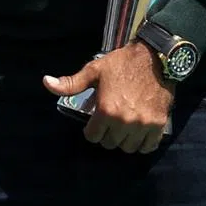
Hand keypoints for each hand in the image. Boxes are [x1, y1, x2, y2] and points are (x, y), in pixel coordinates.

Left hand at [44, 41, 172, 153]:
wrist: (154, 58)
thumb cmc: (121, 63)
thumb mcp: (93, 71)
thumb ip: (71, 83)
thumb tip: (46, 82)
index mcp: (106, 109)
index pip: (93, 136)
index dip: (91, 130)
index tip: (94, 122)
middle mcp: (124, 121)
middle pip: (110, 143)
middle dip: (106, 134)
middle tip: (108, 123)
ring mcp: (143, 125)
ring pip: (128, 148)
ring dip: (123, 141)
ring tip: (122, 128)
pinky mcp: (159, 125)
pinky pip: (148, 147)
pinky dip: (142, 144)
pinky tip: (138, 134)